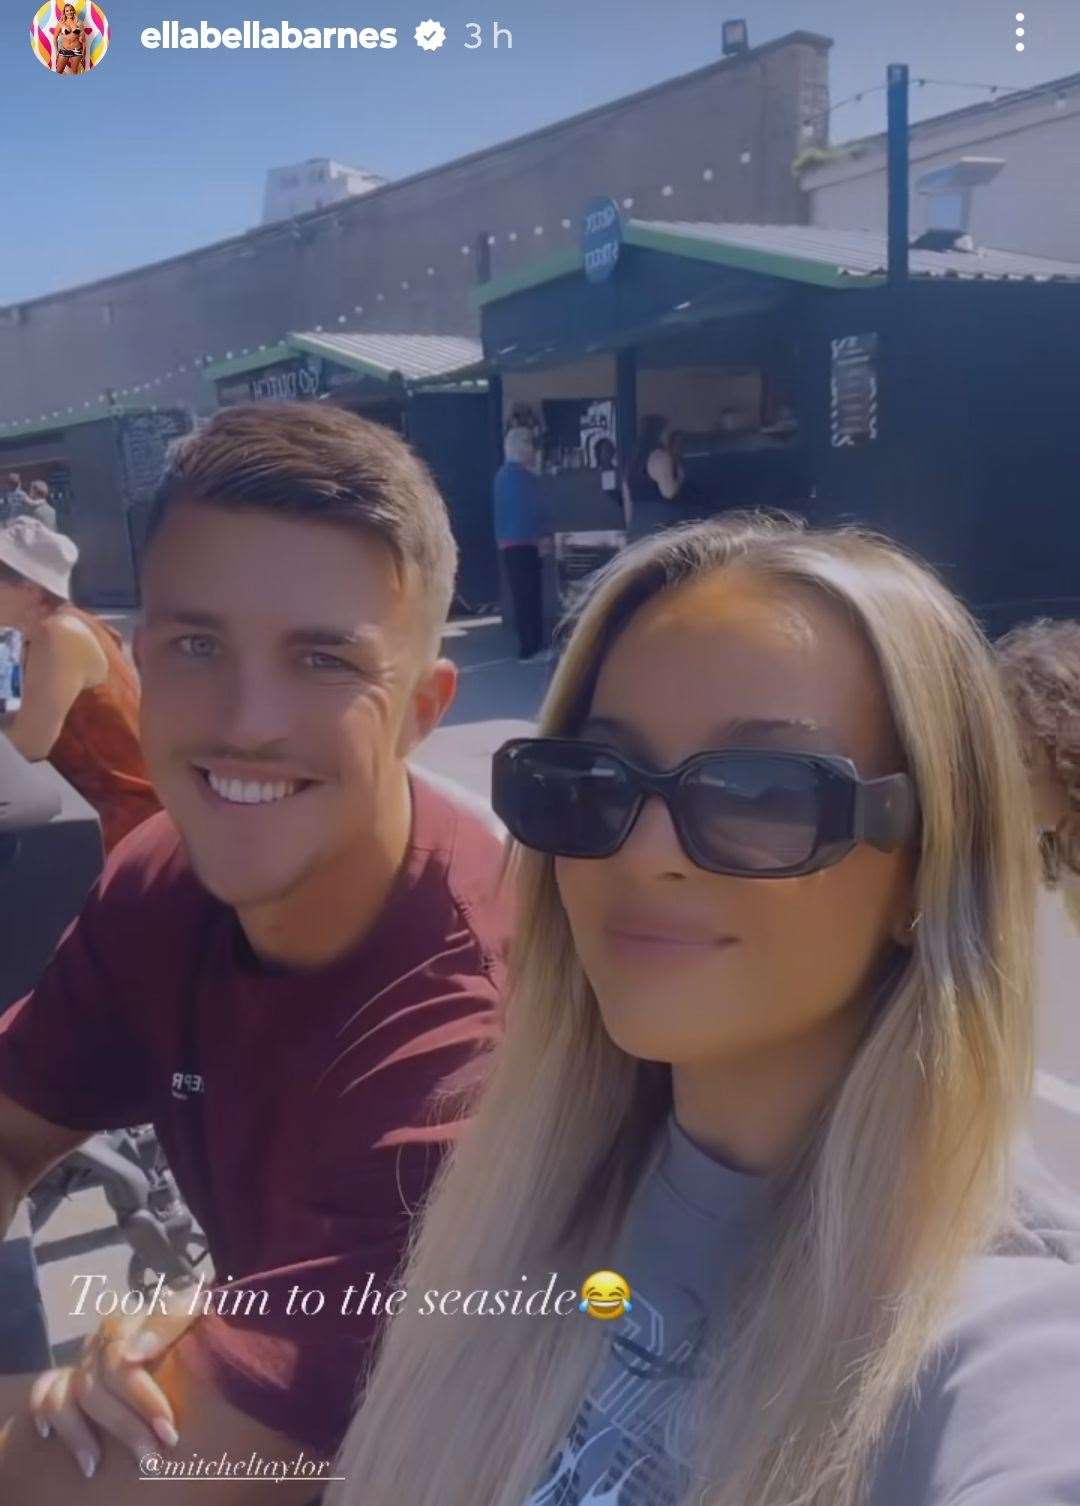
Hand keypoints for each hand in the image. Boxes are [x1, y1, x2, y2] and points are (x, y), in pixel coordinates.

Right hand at [28, 1304, 197, 1478]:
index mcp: (128, 1323)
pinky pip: (43, 1390)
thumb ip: (167, 1322)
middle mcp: (99, 1341)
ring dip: (76, 1433)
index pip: (121, 1364)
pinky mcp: (70, 1375)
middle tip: (150, 1459)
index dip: (143, 1400)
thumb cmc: (190, 1318)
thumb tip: (131, 1355)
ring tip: (94, 1466)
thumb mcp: (191, 1309)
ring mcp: (82, 1359)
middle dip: (123, 1427)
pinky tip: (48, 1435)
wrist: (186, 1317)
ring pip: (63, 1395)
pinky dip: (42, 1410)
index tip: (168, 1430)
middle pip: (95, 1388)